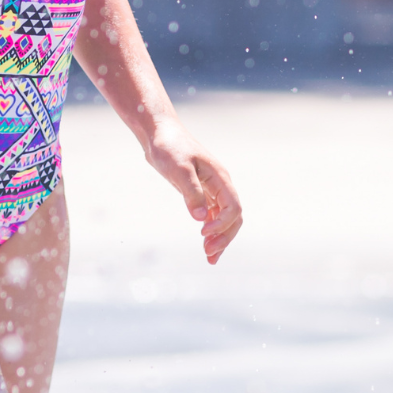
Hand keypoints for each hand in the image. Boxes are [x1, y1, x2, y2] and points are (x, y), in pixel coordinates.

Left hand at [144, 118, 242, 263]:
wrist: (158, 134)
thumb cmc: (168, 147)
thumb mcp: (178, 169)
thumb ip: (191, 192)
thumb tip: (201, 218)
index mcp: (220, 178)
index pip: (233, 207)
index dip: (222, 224)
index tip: (202, 233)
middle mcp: (220, 185)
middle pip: (234, 217)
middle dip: (224, 237)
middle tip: (207, 254)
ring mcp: (213, 189)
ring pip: (225, 219)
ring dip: (220, 239)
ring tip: (209, 258)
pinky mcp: (202, 193)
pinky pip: (214, 216)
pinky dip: (212, 232)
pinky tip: (206, 245)